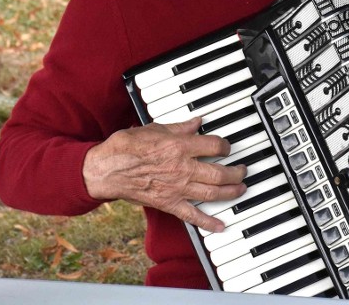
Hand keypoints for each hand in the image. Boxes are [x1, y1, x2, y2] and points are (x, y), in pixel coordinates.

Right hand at [83, 117, 246, 231]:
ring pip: (212, 192)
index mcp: (180, 146)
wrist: (106, 169)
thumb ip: (179, 127)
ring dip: (231, 192)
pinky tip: (221, 226)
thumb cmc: (126, 147)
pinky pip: (193, 215)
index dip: (225, 146)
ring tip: (241, 189)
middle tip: (242, 170)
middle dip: (236, 172)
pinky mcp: (168, 203)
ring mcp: (177, 188)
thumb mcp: (154, 128)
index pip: (214, 146)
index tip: (227, 147)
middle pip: (219, 172)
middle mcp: (183, 168)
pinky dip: (208, 222)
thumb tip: (196, 123)